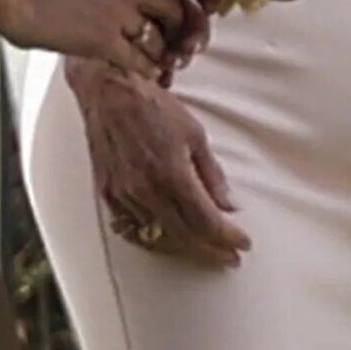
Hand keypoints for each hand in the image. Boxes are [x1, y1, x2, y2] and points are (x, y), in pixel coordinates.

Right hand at [0, 0, 210, 80]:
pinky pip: (144, 61)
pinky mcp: (106, 40)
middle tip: (188, 43)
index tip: (206, 4)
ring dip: (168, 52)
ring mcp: (119, 12)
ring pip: (163, 36)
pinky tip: (152, 74)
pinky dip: (153, 70)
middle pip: (178, 5)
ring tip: (167, 61)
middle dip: (188, 28)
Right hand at [67, 63, 250, 267]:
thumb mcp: (194, 133)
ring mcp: (124, 196)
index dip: (226, 238)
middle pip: (184, 236)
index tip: (242, 245)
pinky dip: (152, 237)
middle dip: (211, 249)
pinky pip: (132, 228)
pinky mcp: (108, 194)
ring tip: (203, 248)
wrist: (109, 93)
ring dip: (184, 246)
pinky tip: (165, 237)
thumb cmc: (153, 106)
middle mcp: (147, 191)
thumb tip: (227, 204)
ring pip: (158, 236)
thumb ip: (211, 173)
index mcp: (172, 174)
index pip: (206, 221)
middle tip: (229, 256)